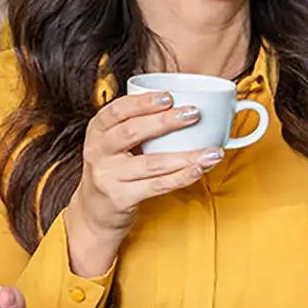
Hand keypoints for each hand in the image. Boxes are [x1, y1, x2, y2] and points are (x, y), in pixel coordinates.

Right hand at [64, 90, 219, 274]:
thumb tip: (181, 105)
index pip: (116, 110)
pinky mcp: (120, 198)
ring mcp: (108, 176)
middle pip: (131, 132)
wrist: (94, 211)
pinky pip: (156, 186)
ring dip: (185, 156)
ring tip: (212, 152)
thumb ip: (135, 124)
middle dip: (165, 121)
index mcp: (97, 131)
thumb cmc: (113, 169)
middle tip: (193, 114)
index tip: (168, 97)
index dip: (142, 102)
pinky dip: (180, 178)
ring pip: (151, 163)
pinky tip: (198, 171)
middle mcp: (98, 152)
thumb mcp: (112, 143)